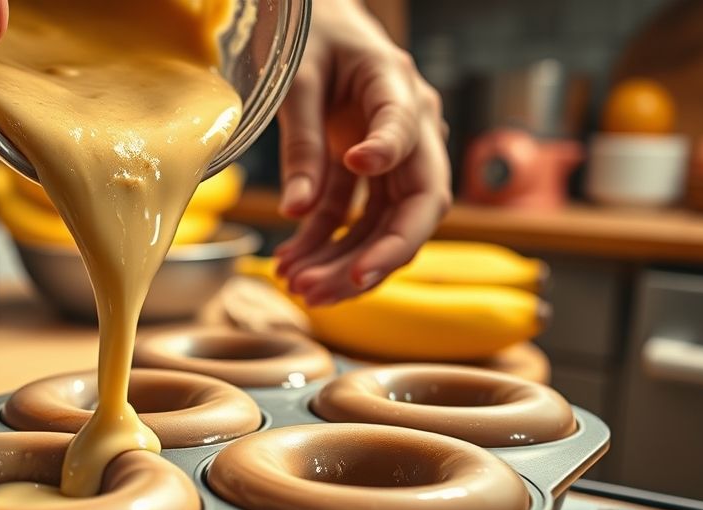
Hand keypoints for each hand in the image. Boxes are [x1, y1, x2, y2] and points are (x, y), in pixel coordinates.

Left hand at [274, 0, 450, 305]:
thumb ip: (301, 139)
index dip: (387, 151)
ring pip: (383, 225)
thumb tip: (293, 211)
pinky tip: (289, 265)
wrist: (315, 27)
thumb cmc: (308, 38)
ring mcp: (391, 157)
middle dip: (373, 256)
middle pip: (414, 206)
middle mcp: (409, 129)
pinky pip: (351, 219)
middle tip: (323, 288)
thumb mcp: (296, 79)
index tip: (355, 162)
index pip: (406, 128)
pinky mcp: (364, 174)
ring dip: (343, 264)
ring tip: (297, 288)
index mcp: (397, 85)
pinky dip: (321, 247)